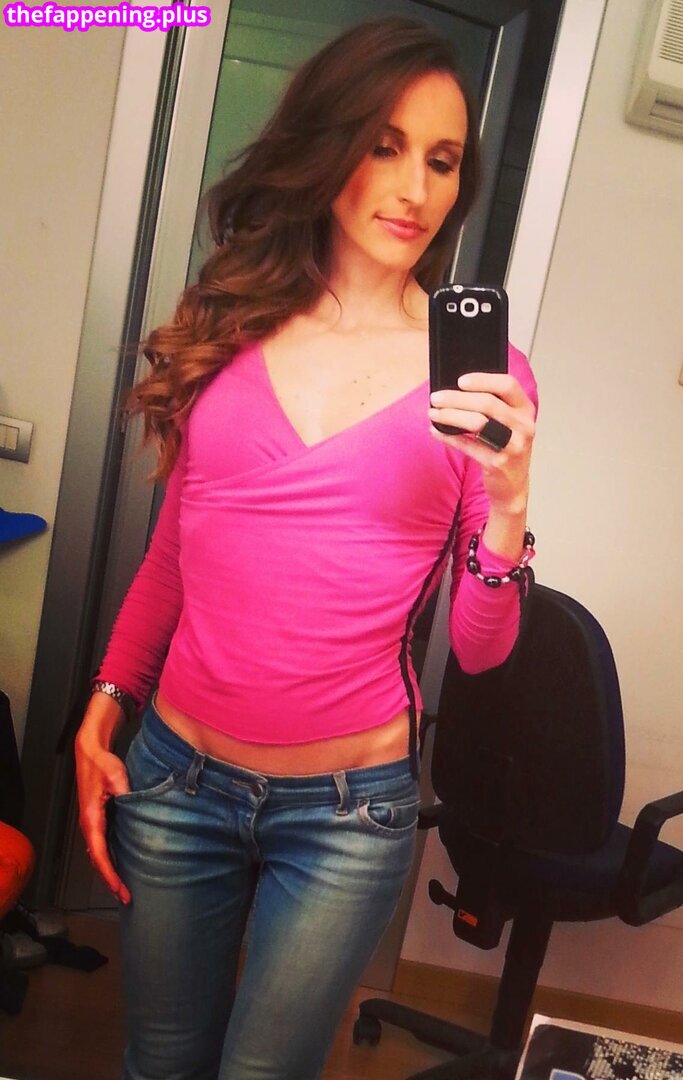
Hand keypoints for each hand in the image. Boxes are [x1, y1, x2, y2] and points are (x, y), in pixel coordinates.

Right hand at [74, 713, 131, 904]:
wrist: (90, 752)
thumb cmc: (101, 763)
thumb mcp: (116, 774)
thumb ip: (125, 792)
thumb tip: (135, 805)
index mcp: (91, 818)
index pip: (100, 854)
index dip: (110, 874)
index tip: (120, 889)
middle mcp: (89, 825)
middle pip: (98, 860)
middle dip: (110, 880)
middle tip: (127, 897)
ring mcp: (92, 824)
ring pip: (99, 855)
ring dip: (110, 872)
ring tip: (124, 888)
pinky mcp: (97, 820)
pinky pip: (102, 846)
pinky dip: (110, 860)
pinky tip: (121, 865)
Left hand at [428, 371, 534, 514]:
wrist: (513, 486)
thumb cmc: (506, 448)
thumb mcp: (509, 424)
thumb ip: (493, 406)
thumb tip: (455, 390)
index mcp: (525, 410)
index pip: (508, 385)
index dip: (483, 380)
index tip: (460, 380)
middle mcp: (523, 426)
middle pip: (487, 403)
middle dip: (457, 398)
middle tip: (436, 398)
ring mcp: (512, 445)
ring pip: (477, 422)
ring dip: (450, 415)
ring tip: (433, 413)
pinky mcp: (497, 463)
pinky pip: (468, 445)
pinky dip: (449, 437)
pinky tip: (436, 431)